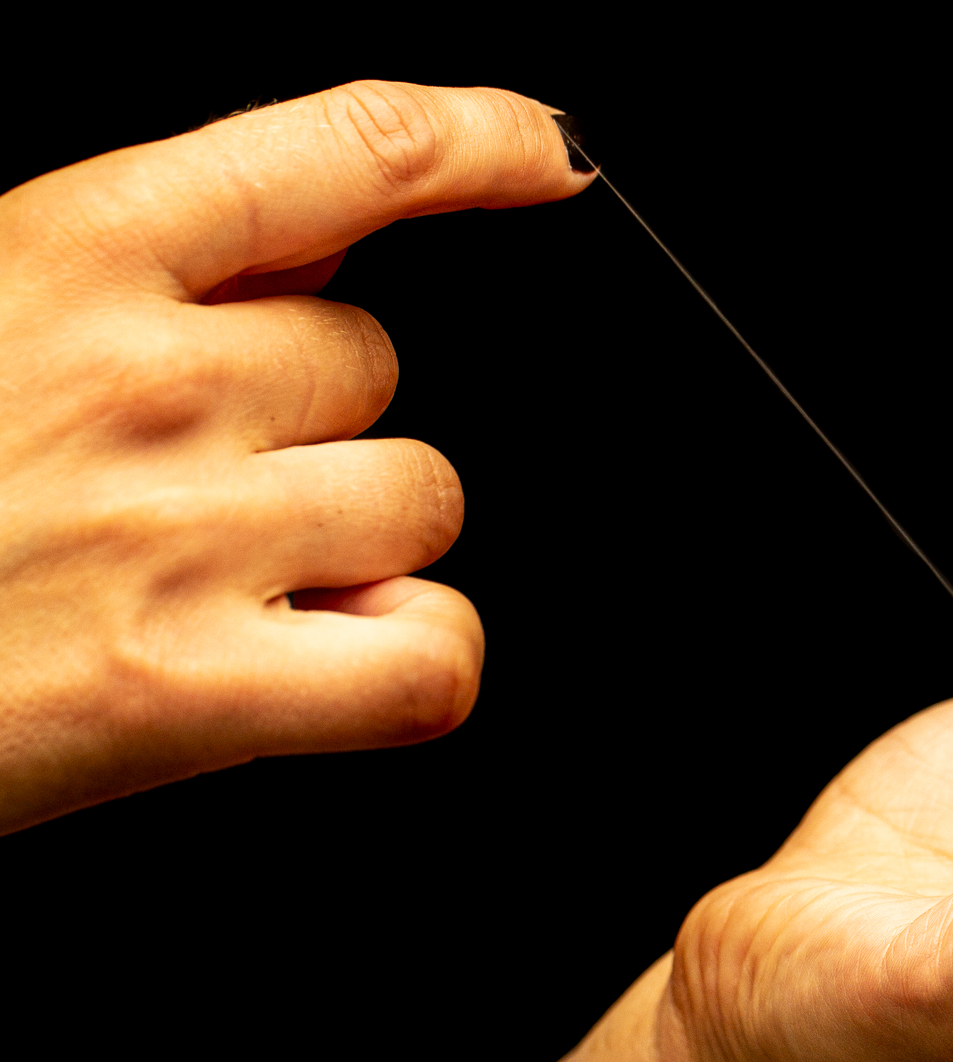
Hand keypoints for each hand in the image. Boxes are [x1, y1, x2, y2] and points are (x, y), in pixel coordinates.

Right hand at [0, 81, 590, 831]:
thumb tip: (288, 264)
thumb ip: (120, 281)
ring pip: (421, 499)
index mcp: (63, 249)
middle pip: (379, 364)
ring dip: (361, 544)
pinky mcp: (192, 692)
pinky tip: (324, 669)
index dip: (479, 143)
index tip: (553, 155)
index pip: (345, 151)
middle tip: (201, 483)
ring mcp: (183, 532)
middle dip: (320, 422)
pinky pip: (430, 657)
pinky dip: (408, 665)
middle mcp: (146, 376)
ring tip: (225, 583)